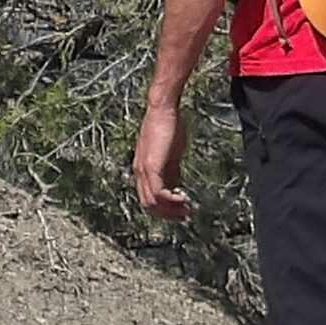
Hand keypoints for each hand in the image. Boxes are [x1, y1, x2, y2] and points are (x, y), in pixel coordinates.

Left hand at [132, 97, 190, 219]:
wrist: (163, 110)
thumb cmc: (168, 127)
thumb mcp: (170, 154)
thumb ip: (171, 171)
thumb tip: (176, 187)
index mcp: (142, 170)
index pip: (148, 198)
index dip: (164, 208)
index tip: (180, 210)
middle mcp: (138, 172)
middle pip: (148, 205)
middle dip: (168, 214)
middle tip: (185, 215)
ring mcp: (143, 170)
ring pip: (151, 203)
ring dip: (170, 210)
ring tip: (187, 210)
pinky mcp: (151, 166)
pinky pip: (158, 192)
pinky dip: (171, 201)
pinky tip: (184, 199)